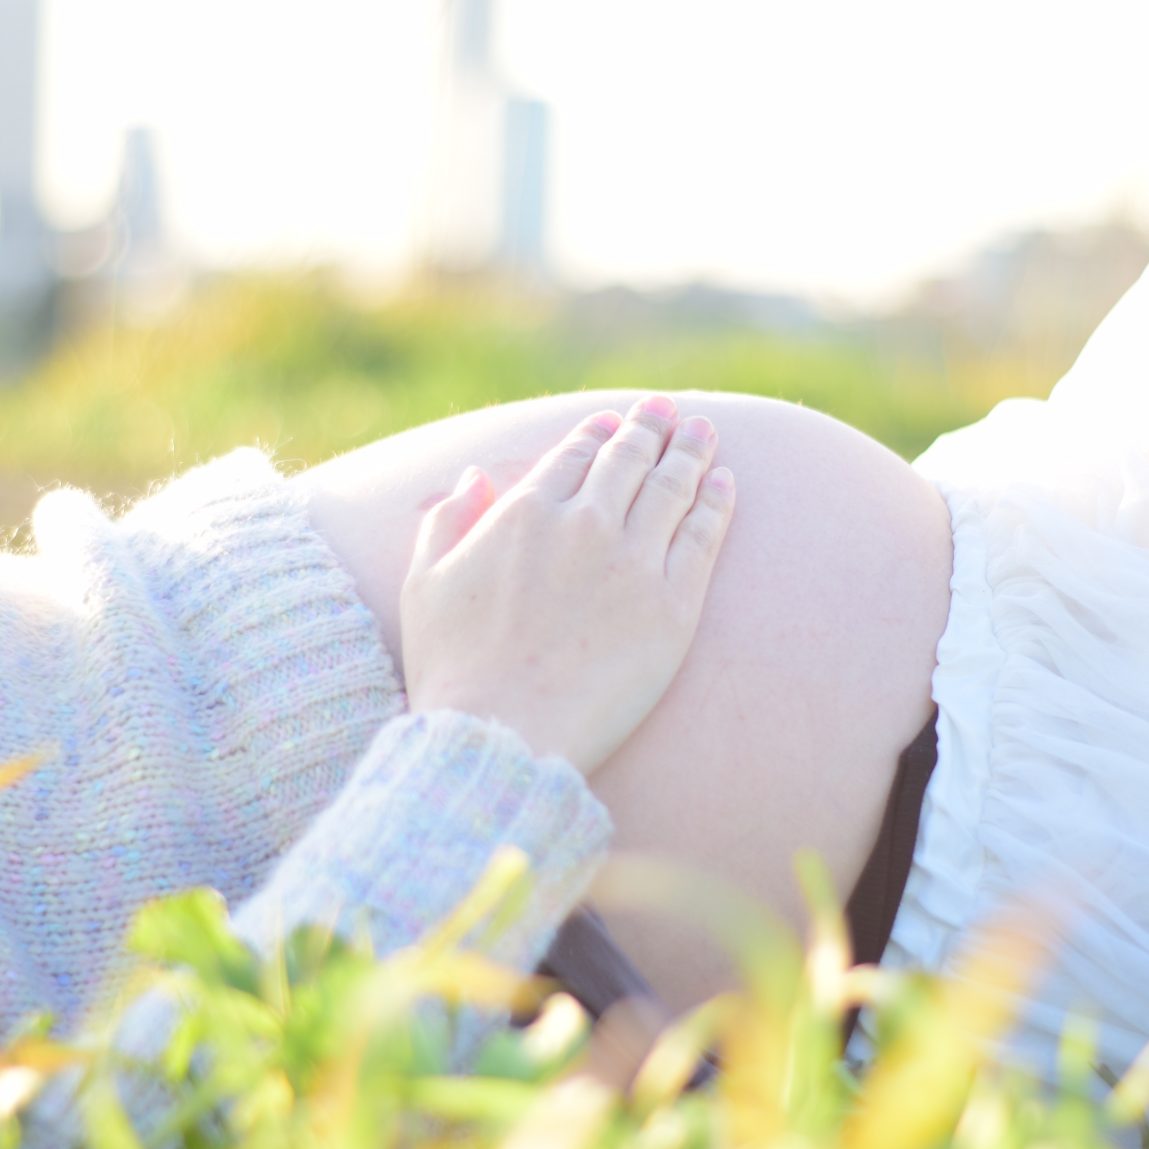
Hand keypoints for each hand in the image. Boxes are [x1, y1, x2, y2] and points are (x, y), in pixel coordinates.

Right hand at [400, 396, 736, 773]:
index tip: (613, 422)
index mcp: (524, 512)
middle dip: (649, 429)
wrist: (503, 736)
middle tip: (667, 411)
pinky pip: (703, 536)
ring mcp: (633, 561)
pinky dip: (716, 502)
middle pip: (628, 460)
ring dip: (690, 452)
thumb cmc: (453, 670)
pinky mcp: (673, 604)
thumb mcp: (423, 584)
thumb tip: (472, 475)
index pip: (574, 454)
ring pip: (671, 487)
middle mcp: (584, 524)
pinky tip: (725, 483)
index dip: (597, 433)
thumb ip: (445, 521)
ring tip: (704, 431)